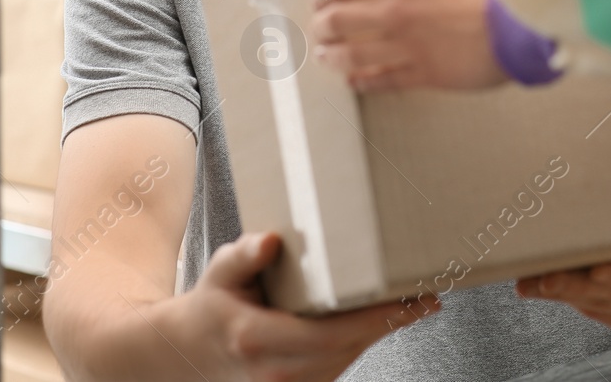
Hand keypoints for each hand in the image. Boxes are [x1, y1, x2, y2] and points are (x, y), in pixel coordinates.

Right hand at [158, 231, 434, 380]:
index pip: (329, 335)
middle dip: (387, 324)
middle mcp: (272, 374)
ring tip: (407, 305)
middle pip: (346, 350)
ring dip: (376, 334)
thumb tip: (272, 241)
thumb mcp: (220, 272)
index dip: (375, 321)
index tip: (411, 303)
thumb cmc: (211, 305)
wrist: (187, 352)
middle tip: (424, 296)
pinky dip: (358, 344)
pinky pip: (336, 367)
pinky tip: (375, 322)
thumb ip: (244, 256)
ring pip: (345, 361)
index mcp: (255, 340)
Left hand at [309, 0, 509, 91]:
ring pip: (352, 55)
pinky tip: (353, 81)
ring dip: (332, 57)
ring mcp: (408, 44)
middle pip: (337, 20)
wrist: (527, 15)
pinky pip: (383, 81)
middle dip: (322, 27)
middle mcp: (396, 8)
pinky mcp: (426, 74)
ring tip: (325, 57)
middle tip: (318, 29)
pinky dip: (362, 82)